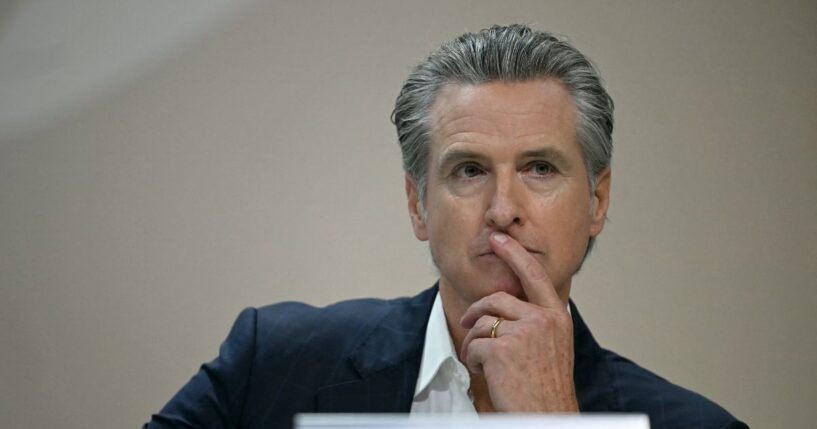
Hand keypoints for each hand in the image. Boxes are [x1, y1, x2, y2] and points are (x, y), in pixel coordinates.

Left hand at [459, 232, 577, 411]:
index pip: (535, 276)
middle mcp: (543, 319)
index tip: (499, 239)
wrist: (548, 417)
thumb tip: (506, 305)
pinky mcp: (502, 348)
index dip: (514, 254)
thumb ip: (536, 322)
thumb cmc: (547, 388)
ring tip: (481, 362)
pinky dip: (473, 360)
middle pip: (496, 299)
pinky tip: (485, 374)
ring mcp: (524, 332)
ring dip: (474, 343)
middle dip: (475, 311)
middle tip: (466, 323)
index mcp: (557, 317)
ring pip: (481, 323)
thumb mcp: (553, 346)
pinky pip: (475, 345)